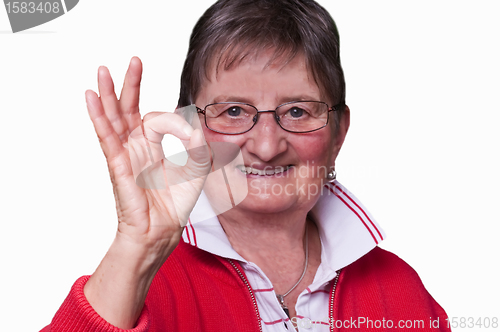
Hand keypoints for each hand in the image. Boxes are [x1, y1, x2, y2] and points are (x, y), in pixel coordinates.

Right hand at [83, 57, 209, 327]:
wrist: (163, 232)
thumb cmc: (174, 204)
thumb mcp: (196, 168)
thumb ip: (198, 144)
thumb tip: (196, 124)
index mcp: (152, 146)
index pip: (156, 118)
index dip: (174, 119)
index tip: (189, 133)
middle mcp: (136, 147)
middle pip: (128, 109)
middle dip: (130, 85)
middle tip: (133, 60)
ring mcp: (125, 155)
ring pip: (113, 118)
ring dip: (109, 94)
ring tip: (103, 70)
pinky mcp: (119, 166)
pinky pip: (107, 138)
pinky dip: (99, 117)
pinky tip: (92, 98)